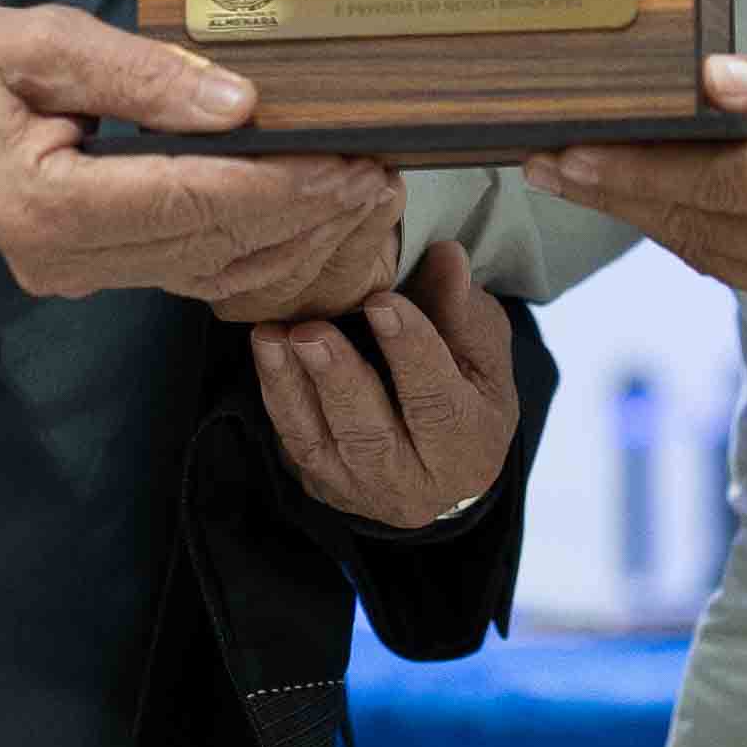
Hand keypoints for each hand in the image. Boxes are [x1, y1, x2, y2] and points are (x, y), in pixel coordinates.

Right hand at [0, 5, 398, 320]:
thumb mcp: (45, 42)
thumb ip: (141, 75)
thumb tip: (240, 105)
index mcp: (46, 206)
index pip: (186, 201)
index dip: (275, 189)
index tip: (344, 166)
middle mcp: (66, 260)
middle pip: (210, 244)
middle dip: (302, 213)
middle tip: (376, 177)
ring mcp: (82, 277)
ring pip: (213, 272)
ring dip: (294, 239)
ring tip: (360, 197)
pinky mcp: (101, 275)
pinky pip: (195, 274)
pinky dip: (259, 252)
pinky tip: (309, 222)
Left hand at [251, 239, 521, 528]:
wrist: (439, 460)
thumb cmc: (466, 390)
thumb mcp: (481, 351)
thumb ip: (460, 308)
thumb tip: (444, 256)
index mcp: (467, 448)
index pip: (437, 402)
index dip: (410, 351)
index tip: (381, 301)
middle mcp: (412, 483)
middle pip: (370, 434)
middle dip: (337, 379)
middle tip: (311, 331)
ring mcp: (359, 490)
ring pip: (319, 444)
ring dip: (290, 387)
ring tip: (271, 336)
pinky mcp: (321, 484)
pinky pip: (292, 442)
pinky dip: (276, 396)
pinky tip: (266, 352)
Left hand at [526, 48, 746, 329]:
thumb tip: (706, 84)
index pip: (716, 182)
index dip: (636, 168)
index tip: (568, 150)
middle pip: (697, 225)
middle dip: (614, 193)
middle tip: (543, 161)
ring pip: (711, 255)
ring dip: (646, 217)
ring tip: (582, 177)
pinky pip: (743, 270)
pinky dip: (698, 234)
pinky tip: (658, 202)